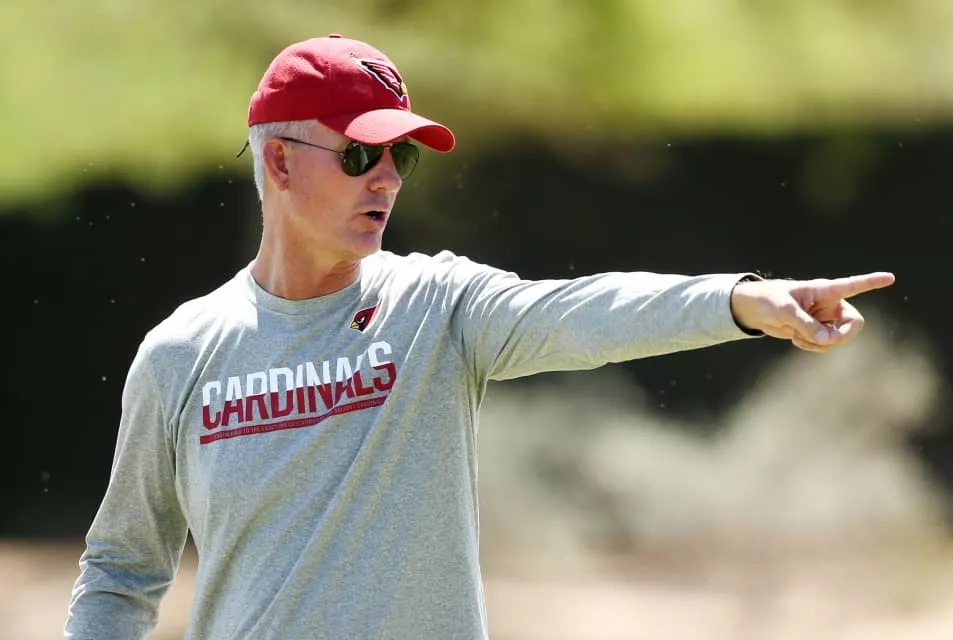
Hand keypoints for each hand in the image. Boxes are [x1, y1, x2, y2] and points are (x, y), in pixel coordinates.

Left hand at [730, 272, 895, 352]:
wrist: (755, 311)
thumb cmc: (769, 300)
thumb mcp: (784, 311)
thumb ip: (805, 324)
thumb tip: (827, 340)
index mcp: (825, 290)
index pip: (853, 285)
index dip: (872, 282)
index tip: (891, 277)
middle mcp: (830, 305)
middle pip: (854, 323)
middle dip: (842, 335)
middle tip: (827, 341)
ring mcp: (825, 320)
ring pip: (838, 338)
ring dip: (820, 342)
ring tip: (798, 335)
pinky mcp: (818, 332)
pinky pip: (825, 345)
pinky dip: (813, 347)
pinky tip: (796, 339)